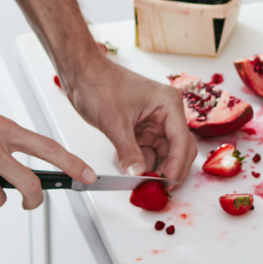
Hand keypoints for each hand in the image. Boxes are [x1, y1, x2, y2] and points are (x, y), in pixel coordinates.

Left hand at [57, 54, 194, 184]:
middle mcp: (166, 112)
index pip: (181, 141)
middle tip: (158, 189)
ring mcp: (154, 121)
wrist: (81, 74)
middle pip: (179, 149)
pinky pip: (149, 151)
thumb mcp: (114, 122)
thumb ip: (128, 150)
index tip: (167, 184)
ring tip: (143, 184)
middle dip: (170, 169)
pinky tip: (134, 173)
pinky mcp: (142, 128)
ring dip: (156, 169)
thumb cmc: (99, 84)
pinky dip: (143, 163)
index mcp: (168, 103)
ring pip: (164, 153)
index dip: (176, 165)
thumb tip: (138, 173)